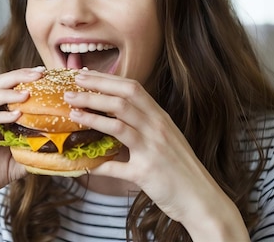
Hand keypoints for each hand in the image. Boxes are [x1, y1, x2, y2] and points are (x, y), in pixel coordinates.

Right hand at [0, 67, 44, 204]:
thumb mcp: (17, 160)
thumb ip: (33, 150)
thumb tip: (59, 148)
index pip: (7, 86)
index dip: (25, 78)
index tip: (46, 73)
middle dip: (18, 76)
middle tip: (39, 73)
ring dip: (9, 92)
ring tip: (28, 93)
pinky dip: (0, 114)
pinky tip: (16, 115)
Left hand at [64, 70, 248, 240]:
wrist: (202, 199)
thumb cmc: (181, 169)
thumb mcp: (165, 139)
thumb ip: (144, 127)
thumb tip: (114, 120)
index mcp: (161, 117)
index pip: (132, 88)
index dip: (106, 79)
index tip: (84, 74)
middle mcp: (157, 128)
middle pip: (122, 100)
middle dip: (94, 90)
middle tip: (71, 87)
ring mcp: (152, 149)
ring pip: (117, 125)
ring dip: (91, 116)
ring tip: (72, 111)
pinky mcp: (145, 173)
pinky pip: (115, 167)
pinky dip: (96, 164)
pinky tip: (80, 162)